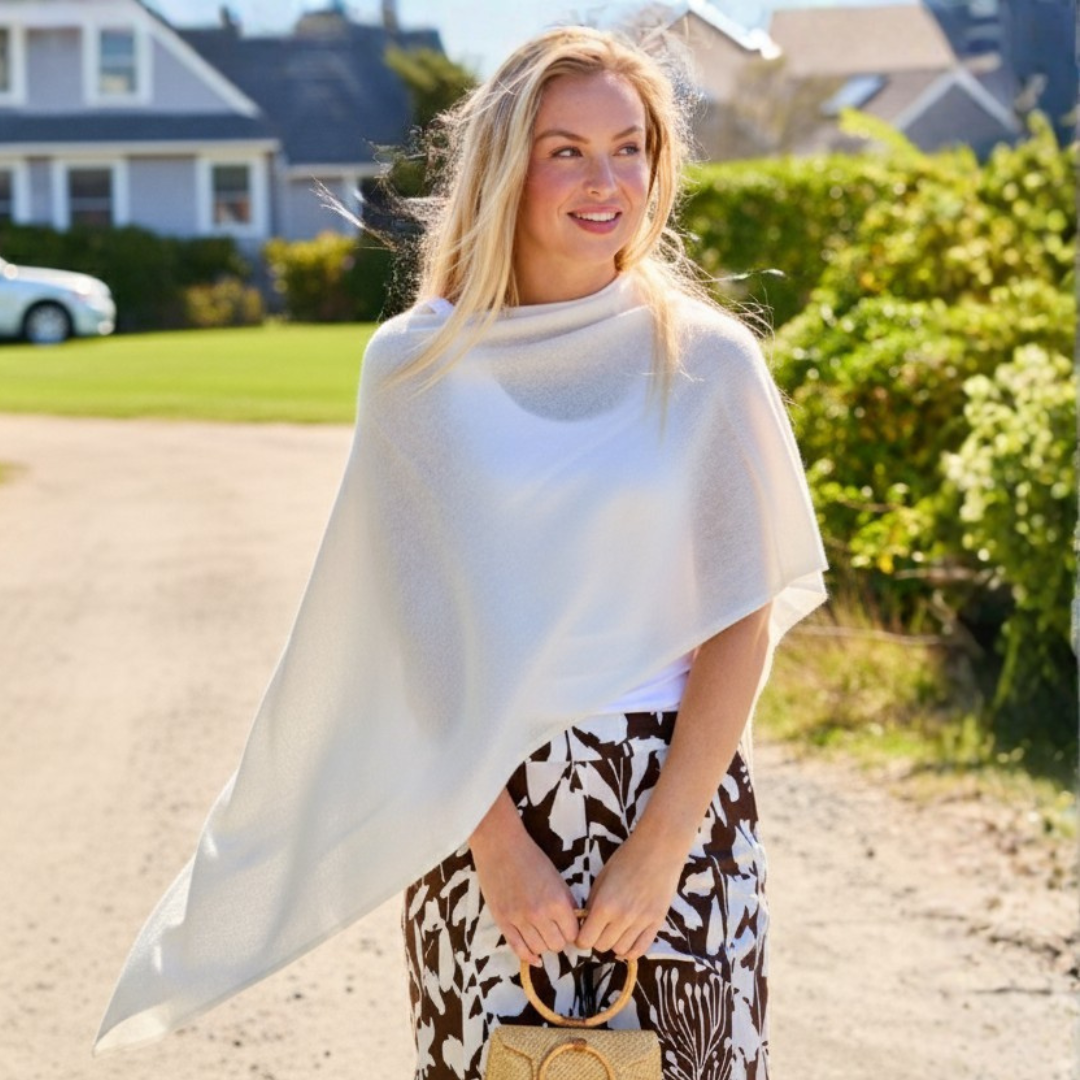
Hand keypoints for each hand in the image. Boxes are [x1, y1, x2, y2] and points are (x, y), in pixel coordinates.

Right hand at [469, 792, 579, 966]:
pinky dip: (528, 956)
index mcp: (557, 901)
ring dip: (543, 944)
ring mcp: (519, 919)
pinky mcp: (502, 921)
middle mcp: (539, 914)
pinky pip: (518, 949)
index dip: (572, 932)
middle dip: (558, 939)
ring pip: (539, 949)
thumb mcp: (557, 878)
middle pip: (556, 945)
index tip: (568, 927)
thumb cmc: (531, 857)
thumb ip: (567, 902)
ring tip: (541, 933)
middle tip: (554, 930)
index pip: (573, 934)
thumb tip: (575, 924)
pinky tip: (534, 956)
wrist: (501, 845)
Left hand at [576, 830, 687, 959]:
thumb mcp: (602, 877)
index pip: (585, 940)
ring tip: (615, 930)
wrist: (659, 849)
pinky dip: (631, 949)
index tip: (584, 931)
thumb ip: (593, 902)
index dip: (581, 938)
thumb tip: (586, 922)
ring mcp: (641, 922)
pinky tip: (627, 939)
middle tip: (600, 928)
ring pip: (620, 950)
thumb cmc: (627, 858)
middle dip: (597, 939)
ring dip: (614, 943)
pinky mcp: (657, 923)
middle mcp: (622, 918)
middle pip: (602, 946)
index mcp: (604, 905)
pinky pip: (641, 949)